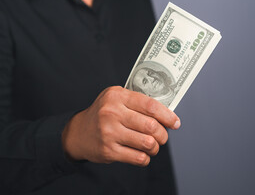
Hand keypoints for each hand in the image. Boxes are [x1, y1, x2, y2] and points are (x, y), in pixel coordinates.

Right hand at [62, 86, 180, 166]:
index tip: (175, 122)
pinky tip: (142, 154)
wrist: (78, 132)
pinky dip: (145, 158)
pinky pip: (138, 158)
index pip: (150, 105)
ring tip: (152, 146)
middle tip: (162, 136)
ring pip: (148, 143)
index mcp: (117, 96)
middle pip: (151, 126)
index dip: (167, 115)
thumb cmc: (102, 114)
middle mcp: (112, 113)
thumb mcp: (116, 99)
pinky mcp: (108, 151)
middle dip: (163, 134)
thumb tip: (166, 113)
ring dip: (155, 147)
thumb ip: (137, 102)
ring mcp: (109, 133)